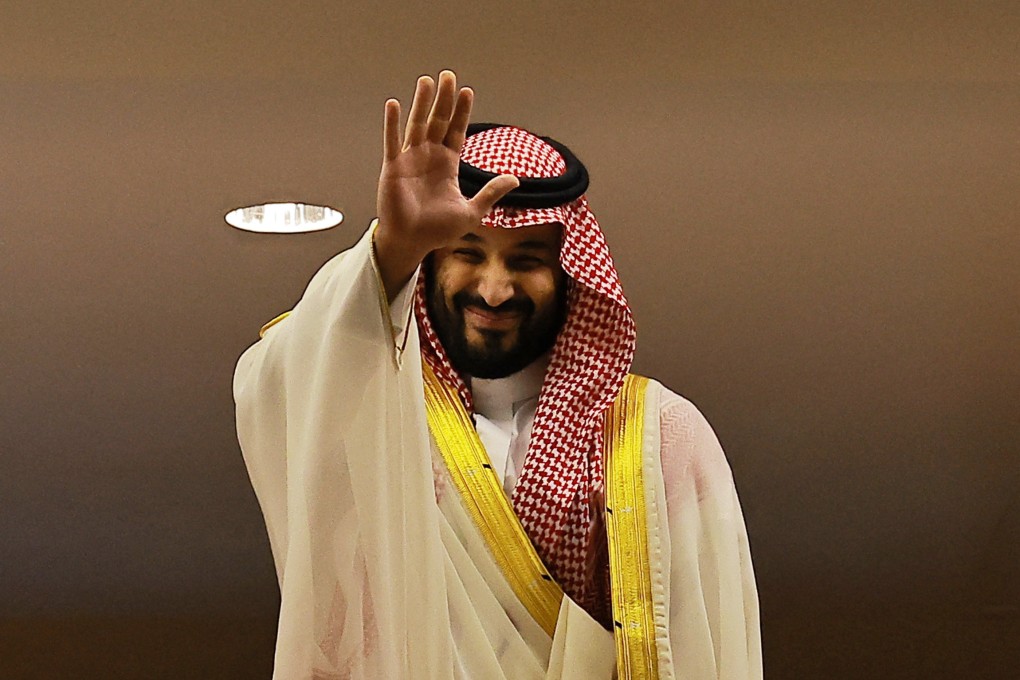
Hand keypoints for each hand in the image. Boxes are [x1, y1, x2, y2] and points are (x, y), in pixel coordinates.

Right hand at [374, 71, 517, 298]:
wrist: (412, 243)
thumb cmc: (438, 231)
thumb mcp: (472, 211)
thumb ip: (491, 193)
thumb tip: (516, 179)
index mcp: (447, 166)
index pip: (457, 132)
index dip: (462, 112)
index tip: (467, 92)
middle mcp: (429, 158)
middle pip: (438, 121)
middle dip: (444, 99)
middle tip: (449, 75)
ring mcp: (410, 160)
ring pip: (417, 125)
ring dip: (422, 103)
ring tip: (427, 81)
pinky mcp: (393, 168)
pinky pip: (392, 142)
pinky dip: (393, 123)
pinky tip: (395, 104)